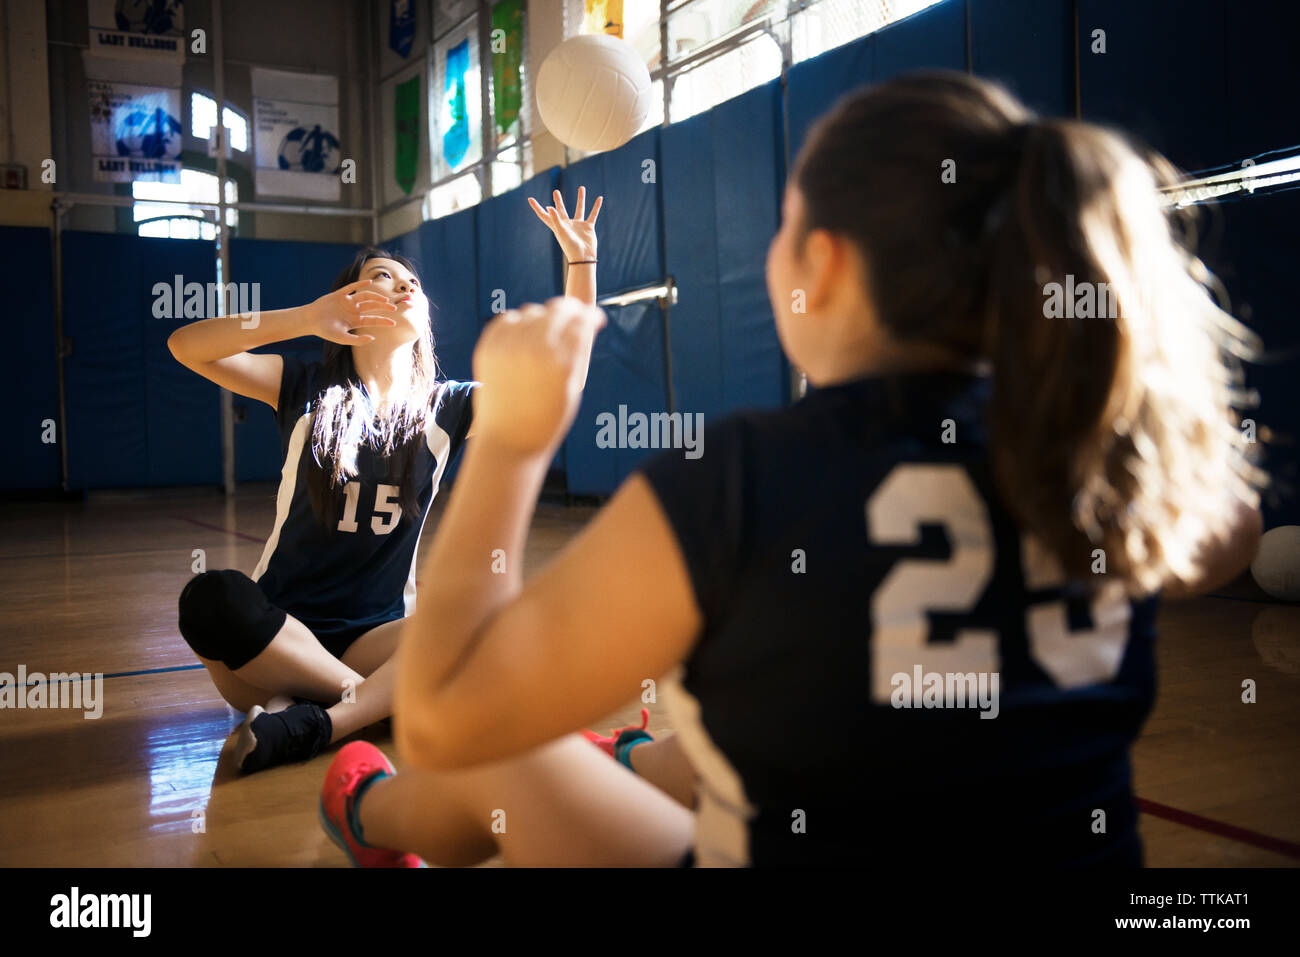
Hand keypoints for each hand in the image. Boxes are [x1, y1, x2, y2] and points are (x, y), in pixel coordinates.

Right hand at [307, 279, 397, 343]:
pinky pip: (351, 288)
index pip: (372, 320)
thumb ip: (357, 340)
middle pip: (372, 307)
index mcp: (355, 321)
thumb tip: (373, 338)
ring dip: (375, 297)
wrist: (310, 321)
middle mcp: (353, 310)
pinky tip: (369, 282)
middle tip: (394, 308)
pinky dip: (360, 285)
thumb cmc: (325, 331)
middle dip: (383, 307)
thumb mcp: (342, 338)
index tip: (394, 323)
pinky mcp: (339, 295)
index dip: (383, 321)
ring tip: (385, 300)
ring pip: (364, 297)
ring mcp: (347, 302)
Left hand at [472, 296, 606, 455]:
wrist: (508, 441)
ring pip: (532, 311)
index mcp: (561, 363)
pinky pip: (507, 319)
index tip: (595, 317)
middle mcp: (535, 350)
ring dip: (544, 317)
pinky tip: (525, 335)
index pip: (582, 322)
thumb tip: (587, 322)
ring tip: (548, 332)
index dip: (592, 316)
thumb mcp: (573, 388)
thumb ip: (579, 352)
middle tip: (576, 315)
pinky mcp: (488, 348)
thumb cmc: (547, 419)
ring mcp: (508, 347)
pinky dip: (518, 323)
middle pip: (558, 310)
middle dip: (571, 310)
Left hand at [528, 186, 601, 262]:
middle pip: (561, 210)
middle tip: (556, 192)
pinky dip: (596, 207)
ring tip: (582, 187)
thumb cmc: (570, 246)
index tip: (530, 199)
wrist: (583, 257)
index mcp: (557, 226)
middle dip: (558, 201)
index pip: (544, 215)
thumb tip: (549, 207)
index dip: (537, 207)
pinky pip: (592, 214)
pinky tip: (600, 198)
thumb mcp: (561, 231)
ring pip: (579, 209)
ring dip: (581, 199)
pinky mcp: (588, 227)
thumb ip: (556, 219)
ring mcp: (578, 225)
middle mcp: (567, 224)